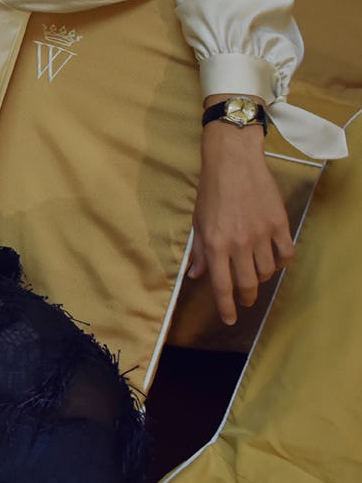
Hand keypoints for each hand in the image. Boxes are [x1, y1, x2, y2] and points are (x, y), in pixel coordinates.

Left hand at [190, 117, 292, 324]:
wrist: (233, 162)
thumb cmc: (211, 192)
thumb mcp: (198, 222)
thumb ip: (198, 251)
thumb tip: (195, 275)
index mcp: (215, 244)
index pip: (222, 285)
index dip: (226, 307)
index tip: (229, 319)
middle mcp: (239, 243)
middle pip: (248, 284)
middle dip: (246, 297)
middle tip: (245, 299)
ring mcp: (262, 234)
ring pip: (268, 271)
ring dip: (262, 277)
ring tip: (255, 272)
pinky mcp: (279, 224)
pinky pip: (286, 254)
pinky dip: (282, 262)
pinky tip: (275, 259)